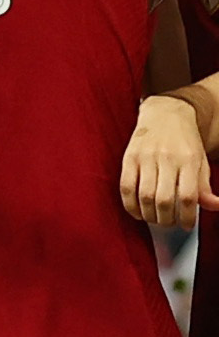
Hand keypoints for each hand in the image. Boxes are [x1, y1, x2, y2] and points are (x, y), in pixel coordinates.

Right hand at [121, 95, 218, 226]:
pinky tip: (137, 212)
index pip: (188, 196)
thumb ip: (205, 186)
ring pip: (144, 196)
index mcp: (188, 160)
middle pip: (164, 200)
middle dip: (166, 219)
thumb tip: (214, 207)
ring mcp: (145, 157)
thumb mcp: (201, 160)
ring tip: (155, 219)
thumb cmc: (185, 140)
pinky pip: (126, 187)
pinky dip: (130, 204)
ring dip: (149, 215)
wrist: (165, 112)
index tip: (187, 225)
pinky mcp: (128, 157)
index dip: (187, 217)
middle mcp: (166, 158)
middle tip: (169, 224)